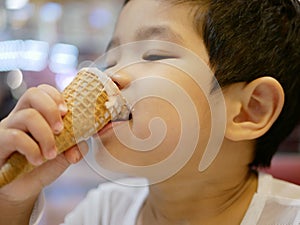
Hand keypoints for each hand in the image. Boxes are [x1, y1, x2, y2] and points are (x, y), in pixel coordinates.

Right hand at [0, 84, 87, 223]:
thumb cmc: (42, 166)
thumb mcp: (64, 155)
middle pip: (33, 94)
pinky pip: (15, 137)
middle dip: (52, 110)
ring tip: (51, 153)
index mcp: (36, 114)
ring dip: (46, 136)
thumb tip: (82, 142)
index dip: (56, 97)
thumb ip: (76, 146)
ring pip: (27, 116)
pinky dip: (32, 149)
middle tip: (60, 130)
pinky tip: (37, 160)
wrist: (22, 189)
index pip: (43, 91)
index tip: (66, 112)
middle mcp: (20, 116)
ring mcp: (7, 128)